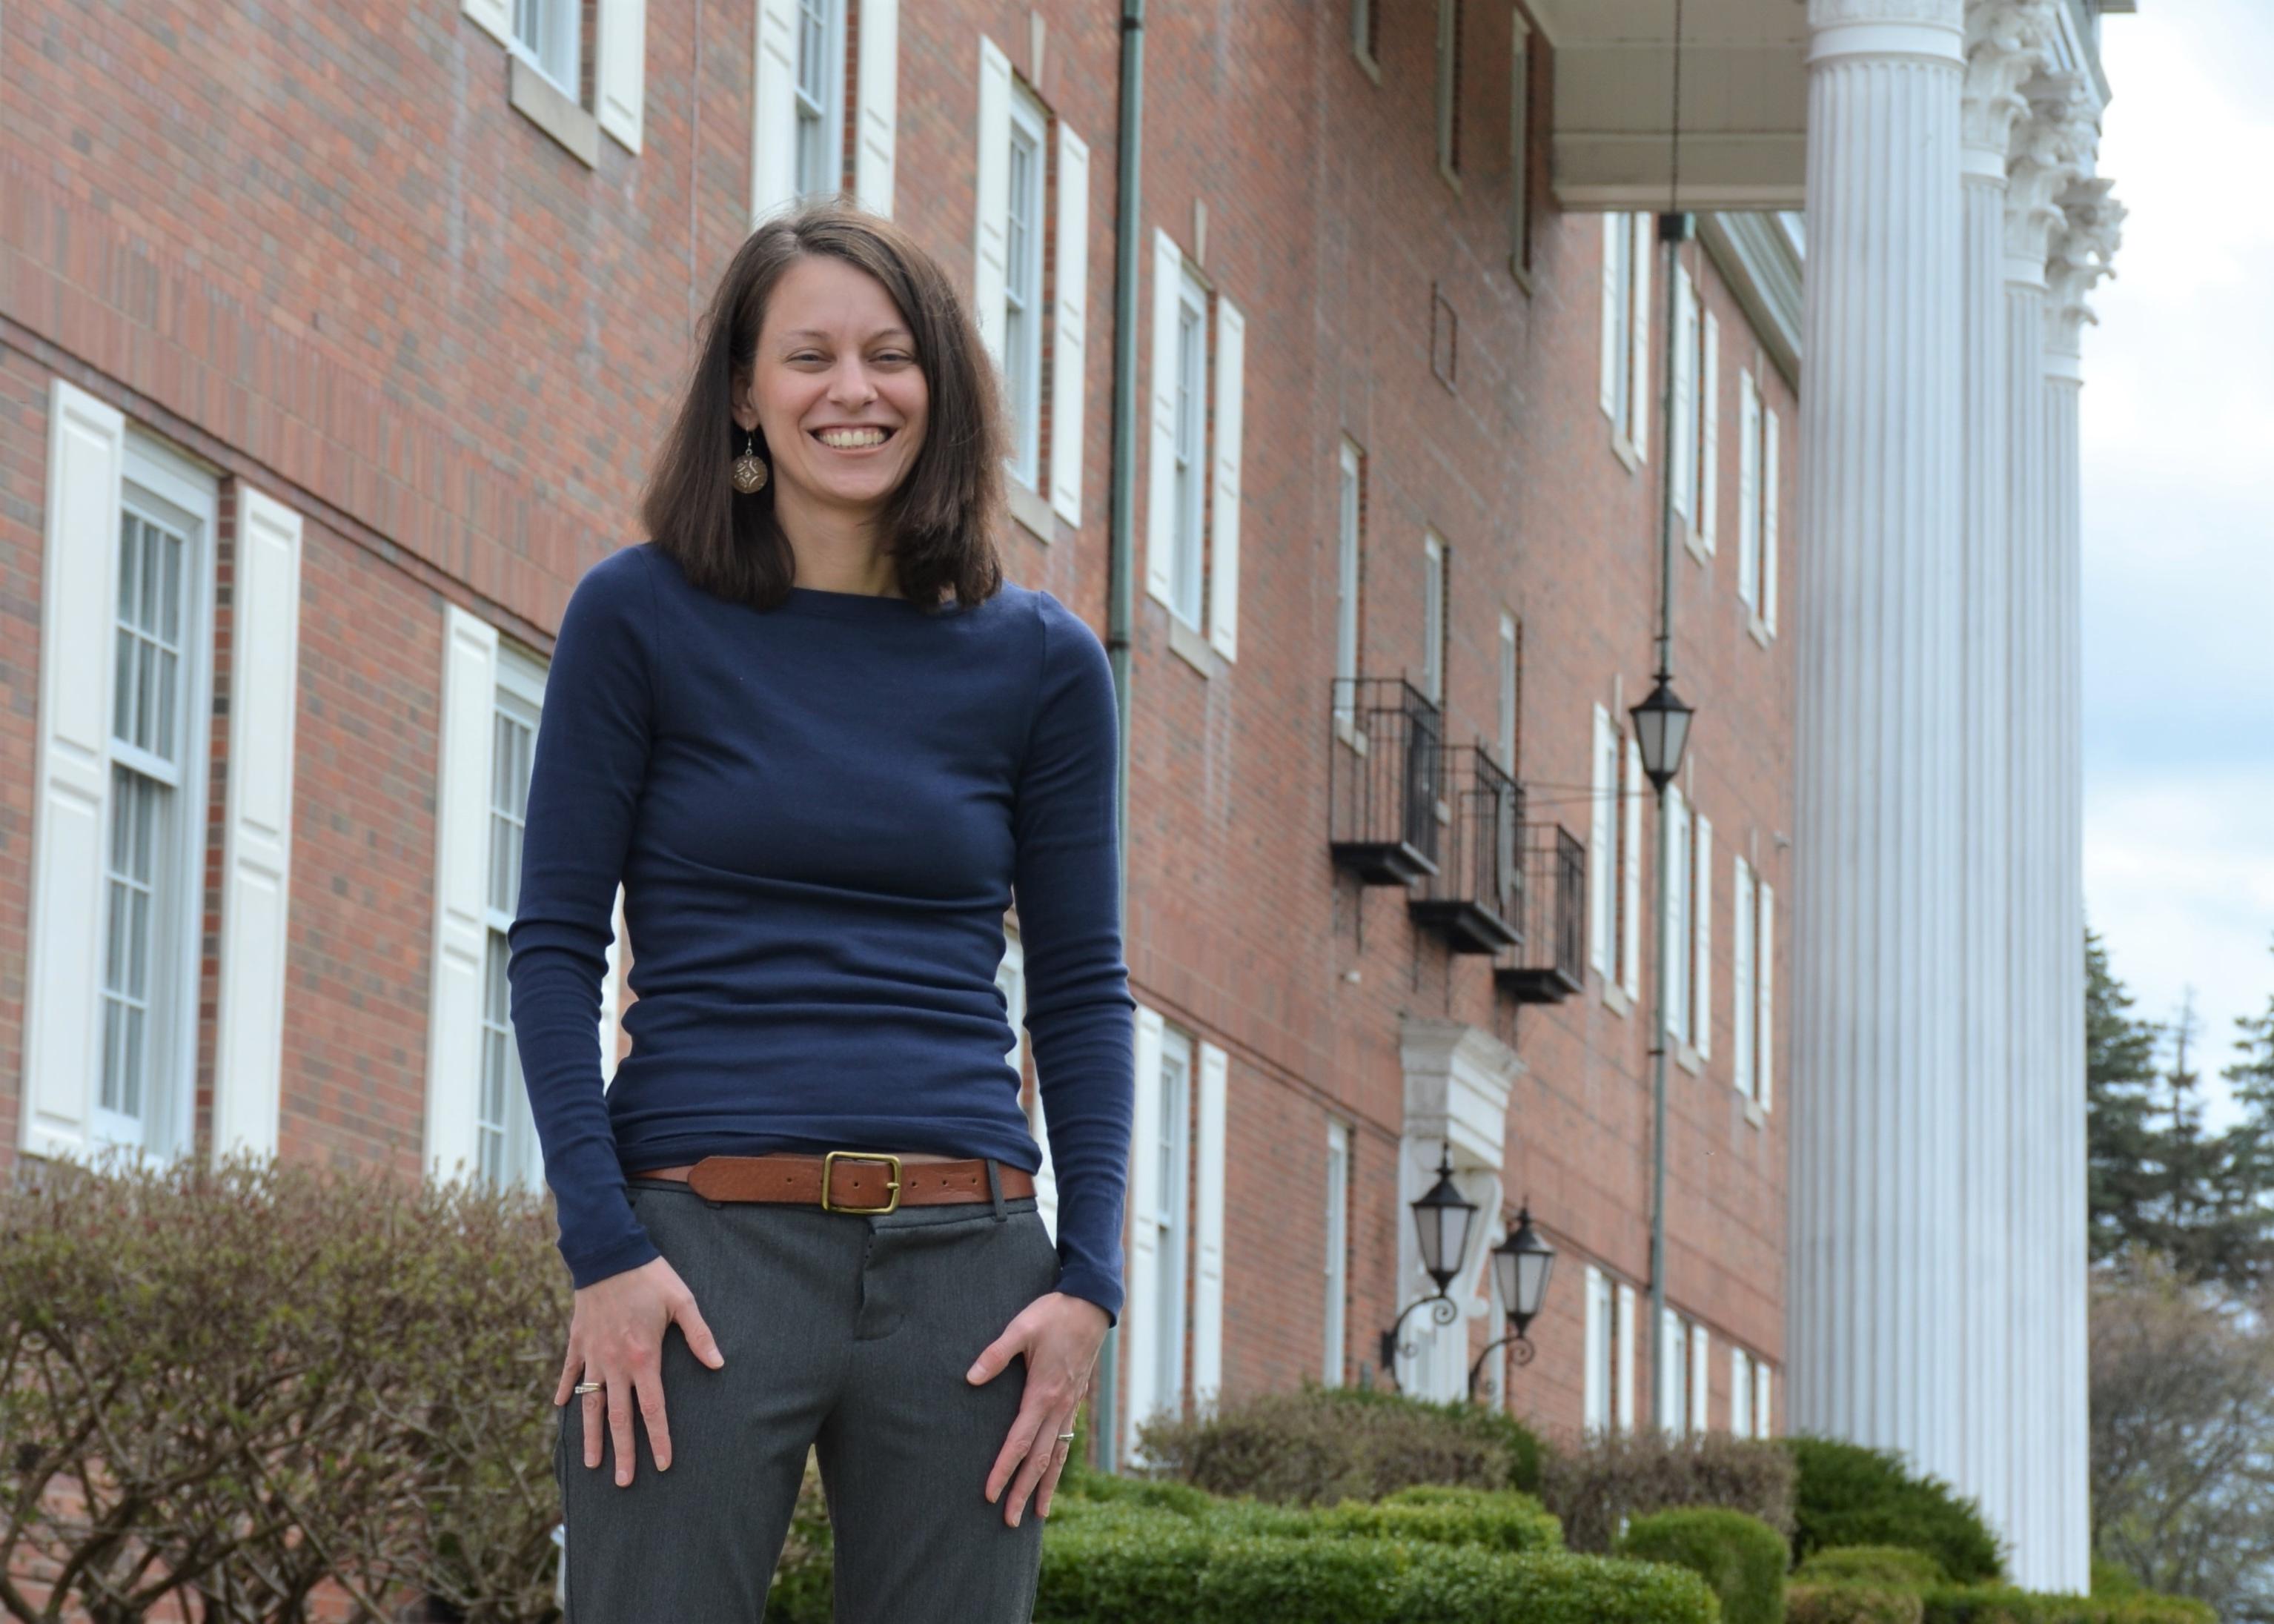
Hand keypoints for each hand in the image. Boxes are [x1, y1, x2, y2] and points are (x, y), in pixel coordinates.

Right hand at [553, 1255, 725, 1486]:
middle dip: (623, 1452)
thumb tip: (719, 1363)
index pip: (652, 1409)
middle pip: (618, 1418)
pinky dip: (566, 1391)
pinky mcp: (577, 1342)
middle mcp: (615, 1364)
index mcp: (643, 1358)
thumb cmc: (650, 1277)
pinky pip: (570, 1373)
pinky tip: (562, 1409)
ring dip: (591, 1436)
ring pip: (590, 1404)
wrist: (607, 1253)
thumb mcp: (682, 1301)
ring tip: (592, 1464)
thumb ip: (700, 1335)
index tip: (663, 1464)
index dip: (658, 1439)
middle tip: (624, 1483)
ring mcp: (593, 1355)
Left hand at [967, 1291, 1108, 1526]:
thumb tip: (970, 1379)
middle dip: (1023, 1491)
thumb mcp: (1022, 1327)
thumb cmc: (1054, 1314)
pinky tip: (1052, 1477)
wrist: (1091, 1305)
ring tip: (1036, 1514)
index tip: (990, 1494)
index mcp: (1043, 1393)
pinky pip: (1066, 1443)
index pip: (1020, 1442)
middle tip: (1010, 1521)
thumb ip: (996, 1354)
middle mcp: (1058, 1407)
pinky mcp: (1074, 1402)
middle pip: (1039, 1460)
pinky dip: (1058, 1466)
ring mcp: (1069, 1407)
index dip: (1004, 1469)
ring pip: (1057, 1456)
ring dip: (1044, 1487)